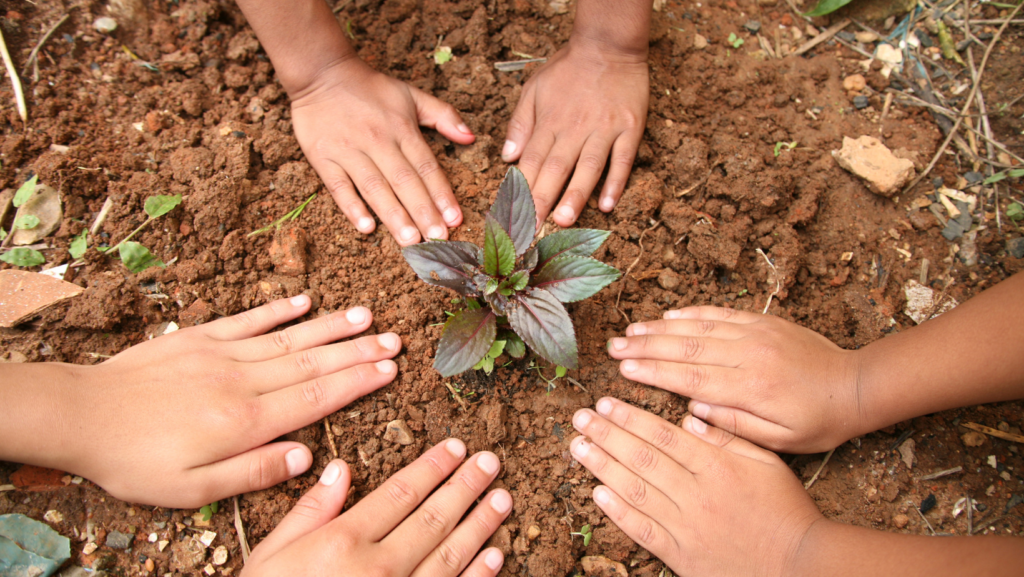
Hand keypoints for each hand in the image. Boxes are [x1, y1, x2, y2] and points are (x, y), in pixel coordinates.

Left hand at [60, 296, 400, 506]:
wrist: (80, 416)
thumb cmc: (136, 461)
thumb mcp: (193, 488)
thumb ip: (254, 472)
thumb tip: (307, 457)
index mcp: (245, 422)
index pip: (316, 398)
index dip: (357, 381)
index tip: (389, 368)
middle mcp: (242, 381)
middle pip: (312, 364)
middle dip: (357, 351)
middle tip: (394, 339)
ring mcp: (221, 354)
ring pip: (288, 338)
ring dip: (330, 327)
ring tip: (366, 315)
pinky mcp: (199, 337)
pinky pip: (248, 320)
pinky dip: (278, 310)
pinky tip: (304, 301)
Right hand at [243, 440, 510, 576]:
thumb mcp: (270, 556)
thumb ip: (309, 512)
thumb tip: (339, 469)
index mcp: (342, 542)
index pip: (400, 493)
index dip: (431, 468)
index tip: (456, 448)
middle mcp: (378, 568)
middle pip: (433, 518)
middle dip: (466, 486)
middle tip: (491, 462)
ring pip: (450, 554)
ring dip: (480, 524)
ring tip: (503, 499)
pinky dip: (478, 575)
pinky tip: (495, 555)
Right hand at [291, 57, 473, 245]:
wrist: (321, 72)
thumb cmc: (370, 88)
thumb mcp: (411, 95)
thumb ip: (444, 115)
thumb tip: (471, 136)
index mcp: (402, 129)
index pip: (427, 167)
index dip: (442, 194)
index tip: (455, 219)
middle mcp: (378, 141)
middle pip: (405, 182)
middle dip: (423, 212)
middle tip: (437, 239)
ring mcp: (349, 151)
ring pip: (375, 187)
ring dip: (394, 215)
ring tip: (410, 240)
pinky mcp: (323, 158)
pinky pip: (339, 186)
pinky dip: (352, 207)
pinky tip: (367, 227)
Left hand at [502, 40, 648, 225]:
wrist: (608, 45)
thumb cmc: (568, 69)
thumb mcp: (534, 89)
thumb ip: (520, 124)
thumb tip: (508, 158)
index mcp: (549, 122)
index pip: (532, 161)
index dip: (522, 190)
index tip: (514, 216)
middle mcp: (575, 128)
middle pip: (556, 168)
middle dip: (543, 200)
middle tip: (534, 230)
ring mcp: (604, 129)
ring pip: (588, 167)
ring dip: (576, 195)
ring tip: (564, 220)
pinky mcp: (630, 127)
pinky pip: (623, 158)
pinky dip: (616, 181)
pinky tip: (609, 204)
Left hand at [569, 398, 822, 575]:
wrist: (800, 564)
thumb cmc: (786, 509)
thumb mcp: (766, 462)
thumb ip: (727, 437)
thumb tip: (690, 417)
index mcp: (717, 466)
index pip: (663, 435)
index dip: (630, 417)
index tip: (606, 403)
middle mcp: (696, 493)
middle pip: (642, 457)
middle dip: (607, 434)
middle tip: (581, 418)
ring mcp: (686, 526)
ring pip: (636, 489)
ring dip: (603, 466)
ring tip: (579, 446)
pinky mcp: (682, 555)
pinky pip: (643, 529)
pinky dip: (618, 511)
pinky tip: (598, 492)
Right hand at [607, 306, 860, 452]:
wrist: (856, 386)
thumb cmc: (817, 422)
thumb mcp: (779, 440)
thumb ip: (734, 425)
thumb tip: (693, 409)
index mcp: (750, 387)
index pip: (690, 377)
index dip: (653, 372)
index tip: (623, 370)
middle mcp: (749, 354)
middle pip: (686, 347)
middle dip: (645, 347)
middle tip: (613, 348)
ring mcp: (755, 333)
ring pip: (698, 326)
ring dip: (660, 328)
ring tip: (630, 331)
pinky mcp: (763, 321)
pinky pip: (720, 314)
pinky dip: (691, 313)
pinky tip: (668, 316)